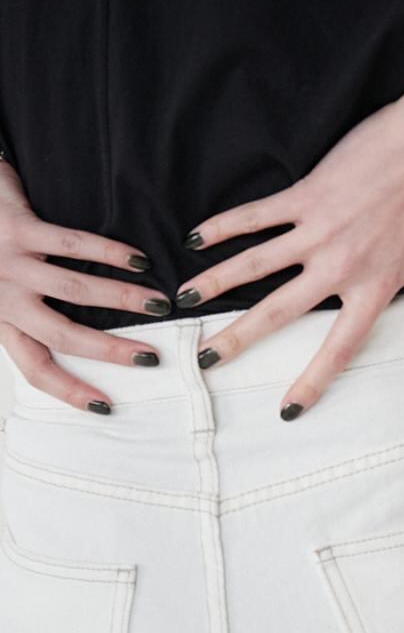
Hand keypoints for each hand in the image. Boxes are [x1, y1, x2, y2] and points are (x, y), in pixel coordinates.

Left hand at [0, 157, 169, 413]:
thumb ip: (26, 320)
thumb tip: (81, 348)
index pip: (34, 368)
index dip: (69, 391)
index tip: (105, 405)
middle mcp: (3, 298)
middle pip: (62, 336)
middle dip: (110, 350)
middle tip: (150, 357)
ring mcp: (10, 263)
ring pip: (75, 291)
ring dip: (123, 299)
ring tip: (158, 305)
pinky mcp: (17, 227)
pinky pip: (72, 243)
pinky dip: (111, 254)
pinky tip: (139, 262)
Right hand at [174, 101, 403, 418]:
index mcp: (374, 287)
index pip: (338, 349)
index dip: (311, 382)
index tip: (287, 409)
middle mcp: (340, 266)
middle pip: (279, 312)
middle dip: (239, 339)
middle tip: (206, 360)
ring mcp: (318, 229)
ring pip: (256, 264)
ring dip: (216, 283)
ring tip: (183, 299)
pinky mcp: (306, 194)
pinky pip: (257, 214)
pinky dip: (224, 226)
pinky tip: (195, 237)